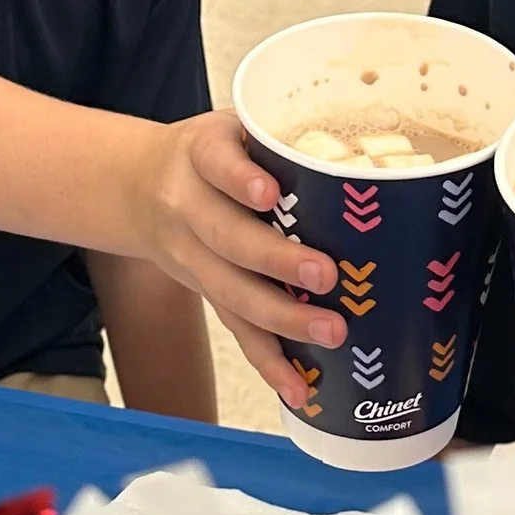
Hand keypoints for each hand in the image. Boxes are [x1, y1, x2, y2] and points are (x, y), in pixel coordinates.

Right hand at [133, 114, 340, 408]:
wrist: (138, 188)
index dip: (240, 179)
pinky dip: (268, 362)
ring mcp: (192, 256)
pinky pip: (235, 329)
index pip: (217, 163)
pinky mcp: (205, 293)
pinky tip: (298, 388)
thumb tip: (377, 151)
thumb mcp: (234, 126)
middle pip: (227, 237)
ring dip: (281, 318)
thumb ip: (284, 136)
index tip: (269, 192)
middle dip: (276, 261)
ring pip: (231, 292)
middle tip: (326, 274)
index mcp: (201, 154)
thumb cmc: (216, 153)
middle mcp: (188, 207)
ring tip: (330, 333)